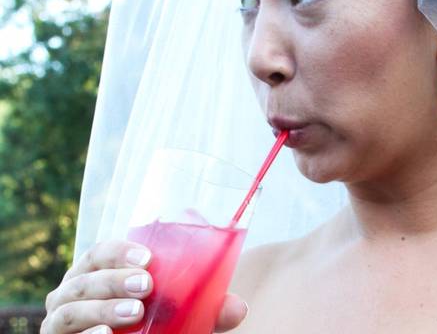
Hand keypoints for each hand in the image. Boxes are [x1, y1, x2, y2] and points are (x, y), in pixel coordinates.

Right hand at [41, 240, 247, 332]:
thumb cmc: (149, 322)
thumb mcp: (178, 313)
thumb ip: (205, 307)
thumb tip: (239, 308)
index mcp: (95, 272)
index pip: (99, 253)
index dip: (119, 252)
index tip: (148, 258)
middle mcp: (70, 295)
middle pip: (83, 281)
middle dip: (114, 281)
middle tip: (146, 286)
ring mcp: (60, 323)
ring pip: (69, 312)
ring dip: (102, 310)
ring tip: (134, 312)